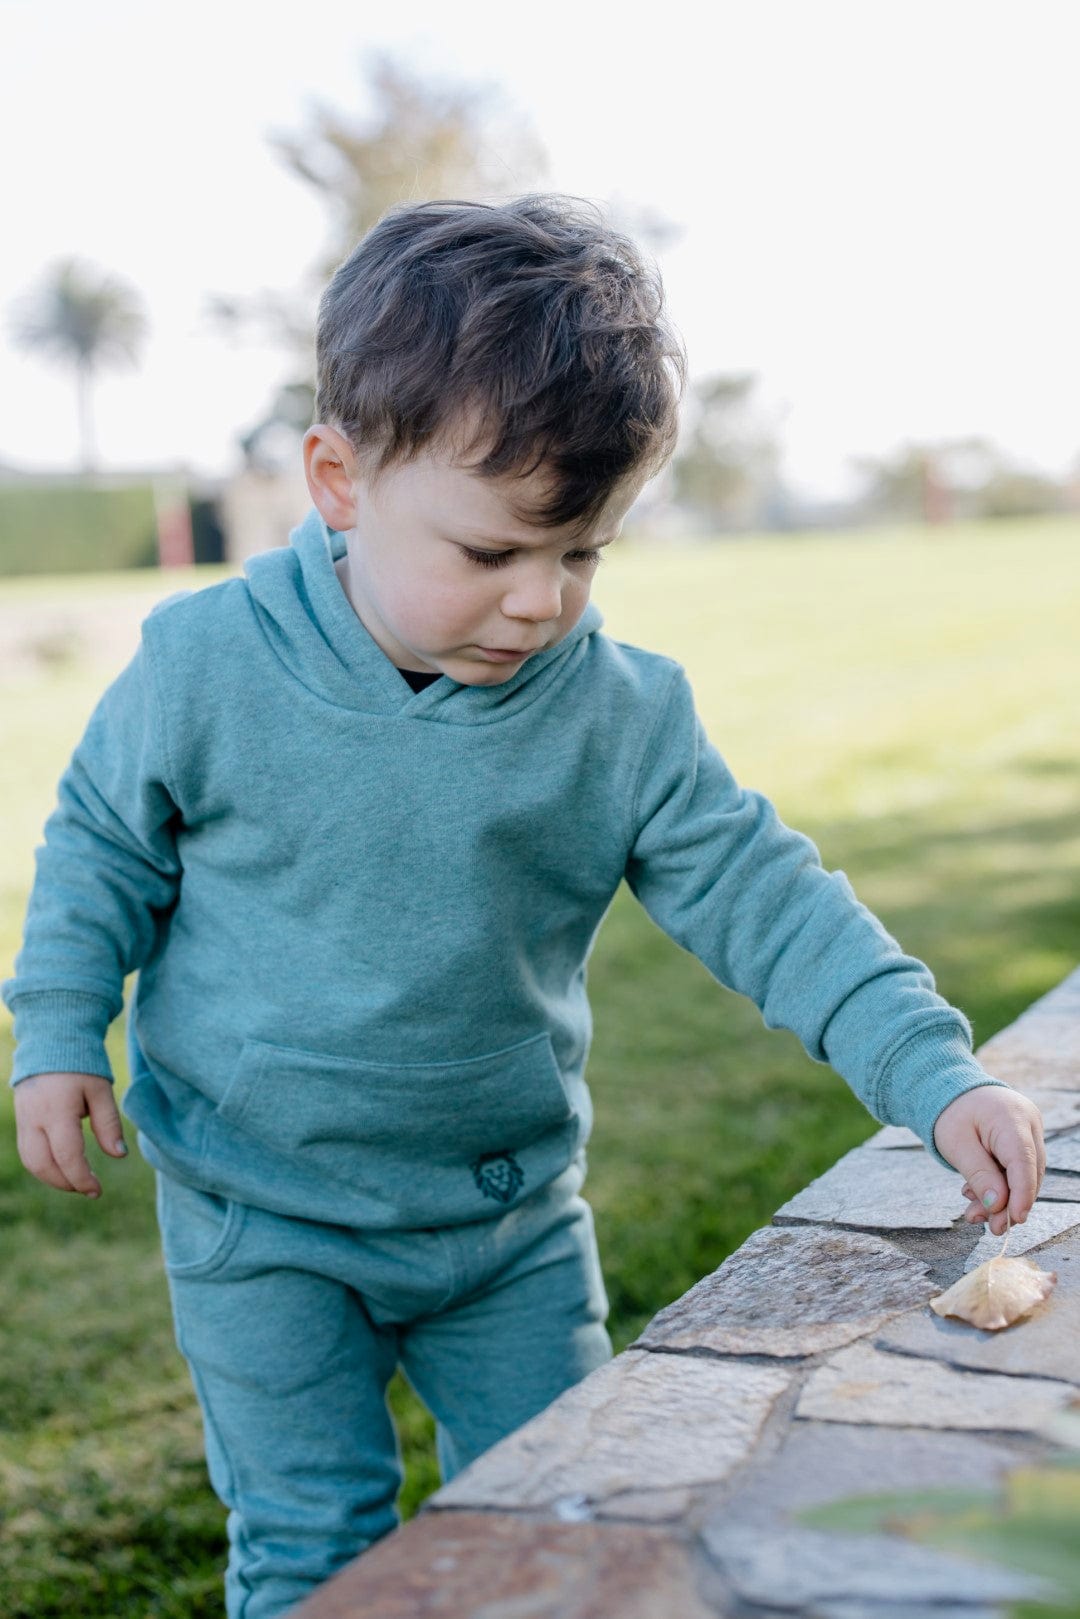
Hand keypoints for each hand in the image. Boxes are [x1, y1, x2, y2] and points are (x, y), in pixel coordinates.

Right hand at [13, 1071, 127, 1198]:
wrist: (52, 1041)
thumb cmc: (82, 1065)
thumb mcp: (101, 1091)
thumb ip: (109, 1124)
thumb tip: (119, 1155)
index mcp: (57, 1109)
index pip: (67, 1155)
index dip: (81, 1178)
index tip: (98, 1190)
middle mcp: (34, 1118)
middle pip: (42, 1165)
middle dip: (66, 1183)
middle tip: (89, 1189)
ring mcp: (23, 1119)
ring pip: (31, 1162)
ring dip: (53, 1178)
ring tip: (78, 1181)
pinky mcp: (20, 1120)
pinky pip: (27, 1152)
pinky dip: (44, 1166)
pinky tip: (64, 1168)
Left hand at [933, 1084, 1044, 1236]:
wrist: (949, 1089)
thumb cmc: (950, 1112)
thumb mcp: (956, 1144)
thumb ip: (978, 1174)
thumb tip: (997, 1205)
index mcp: (1011, 1118)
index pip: (1023, 1162)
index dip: (1022, 1195)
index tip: (1014, 1220)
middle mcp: (1028, 1123)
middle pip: (1028, 1173)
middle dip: (1010, 1204)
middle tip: (991, 1228)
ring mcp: (1029, 1131)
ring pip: (1024, 1174)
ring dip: (1003, 1198)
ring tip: (975, 1214)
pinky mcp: (1024, 1139)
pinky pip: (1017, 1168)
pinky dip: (1000, 1185)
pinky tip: (977, 1195)